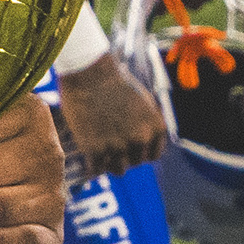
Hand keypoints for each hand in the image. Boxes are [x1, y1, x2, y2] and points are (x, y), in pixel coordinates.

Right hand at [52, 52, 164, 179]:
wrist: (88, 73)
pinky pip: (96, 170)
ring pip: (117, 170)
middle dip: (123, 155)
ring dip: (108, 162)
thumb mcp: (143, 101)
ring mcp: (117, 146)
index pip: (152, 155)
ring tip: (99, 149)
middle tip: (109, 143)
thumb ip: (148, 124)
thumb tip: (147, 143)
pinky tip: (88, 153)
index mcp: (155, 128)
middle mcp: (139, 139)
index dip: (139, 151)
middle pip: (134, 163)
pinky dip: (92, 164)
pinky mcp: (95, 150)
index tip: (128, 147)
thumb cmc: (114, 83)